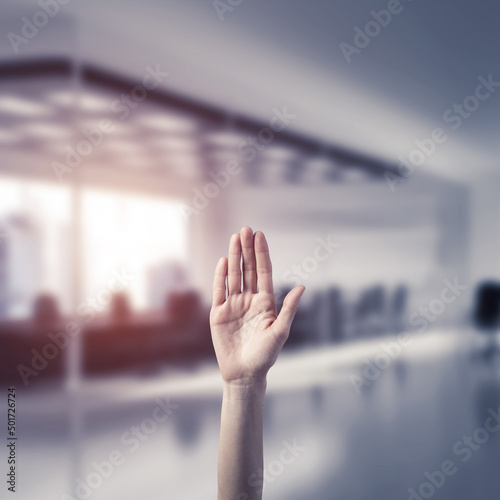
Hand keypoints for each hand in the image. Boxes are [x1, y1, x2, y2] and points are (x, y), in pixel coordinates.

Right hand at [210, 227, 304, 384]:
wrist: (244, 374)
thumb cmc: (265, 356)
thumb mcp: (280, 332)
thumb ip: (289, 309)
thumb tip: (302, 286)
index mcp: (265, 302)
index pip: (263, 272)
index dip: (261, 254)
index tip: (260, 235)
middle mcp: (249, 300)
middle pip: (248, 269)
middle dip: (247, 249)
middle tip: (245, 229)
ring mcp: (233, 305)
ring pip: (234, 276)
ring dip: (234, 257)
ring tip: (235, 238)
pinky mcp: (218, 313)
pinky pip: (220, 291)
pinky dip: (221, 276)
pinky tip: (224, 262)